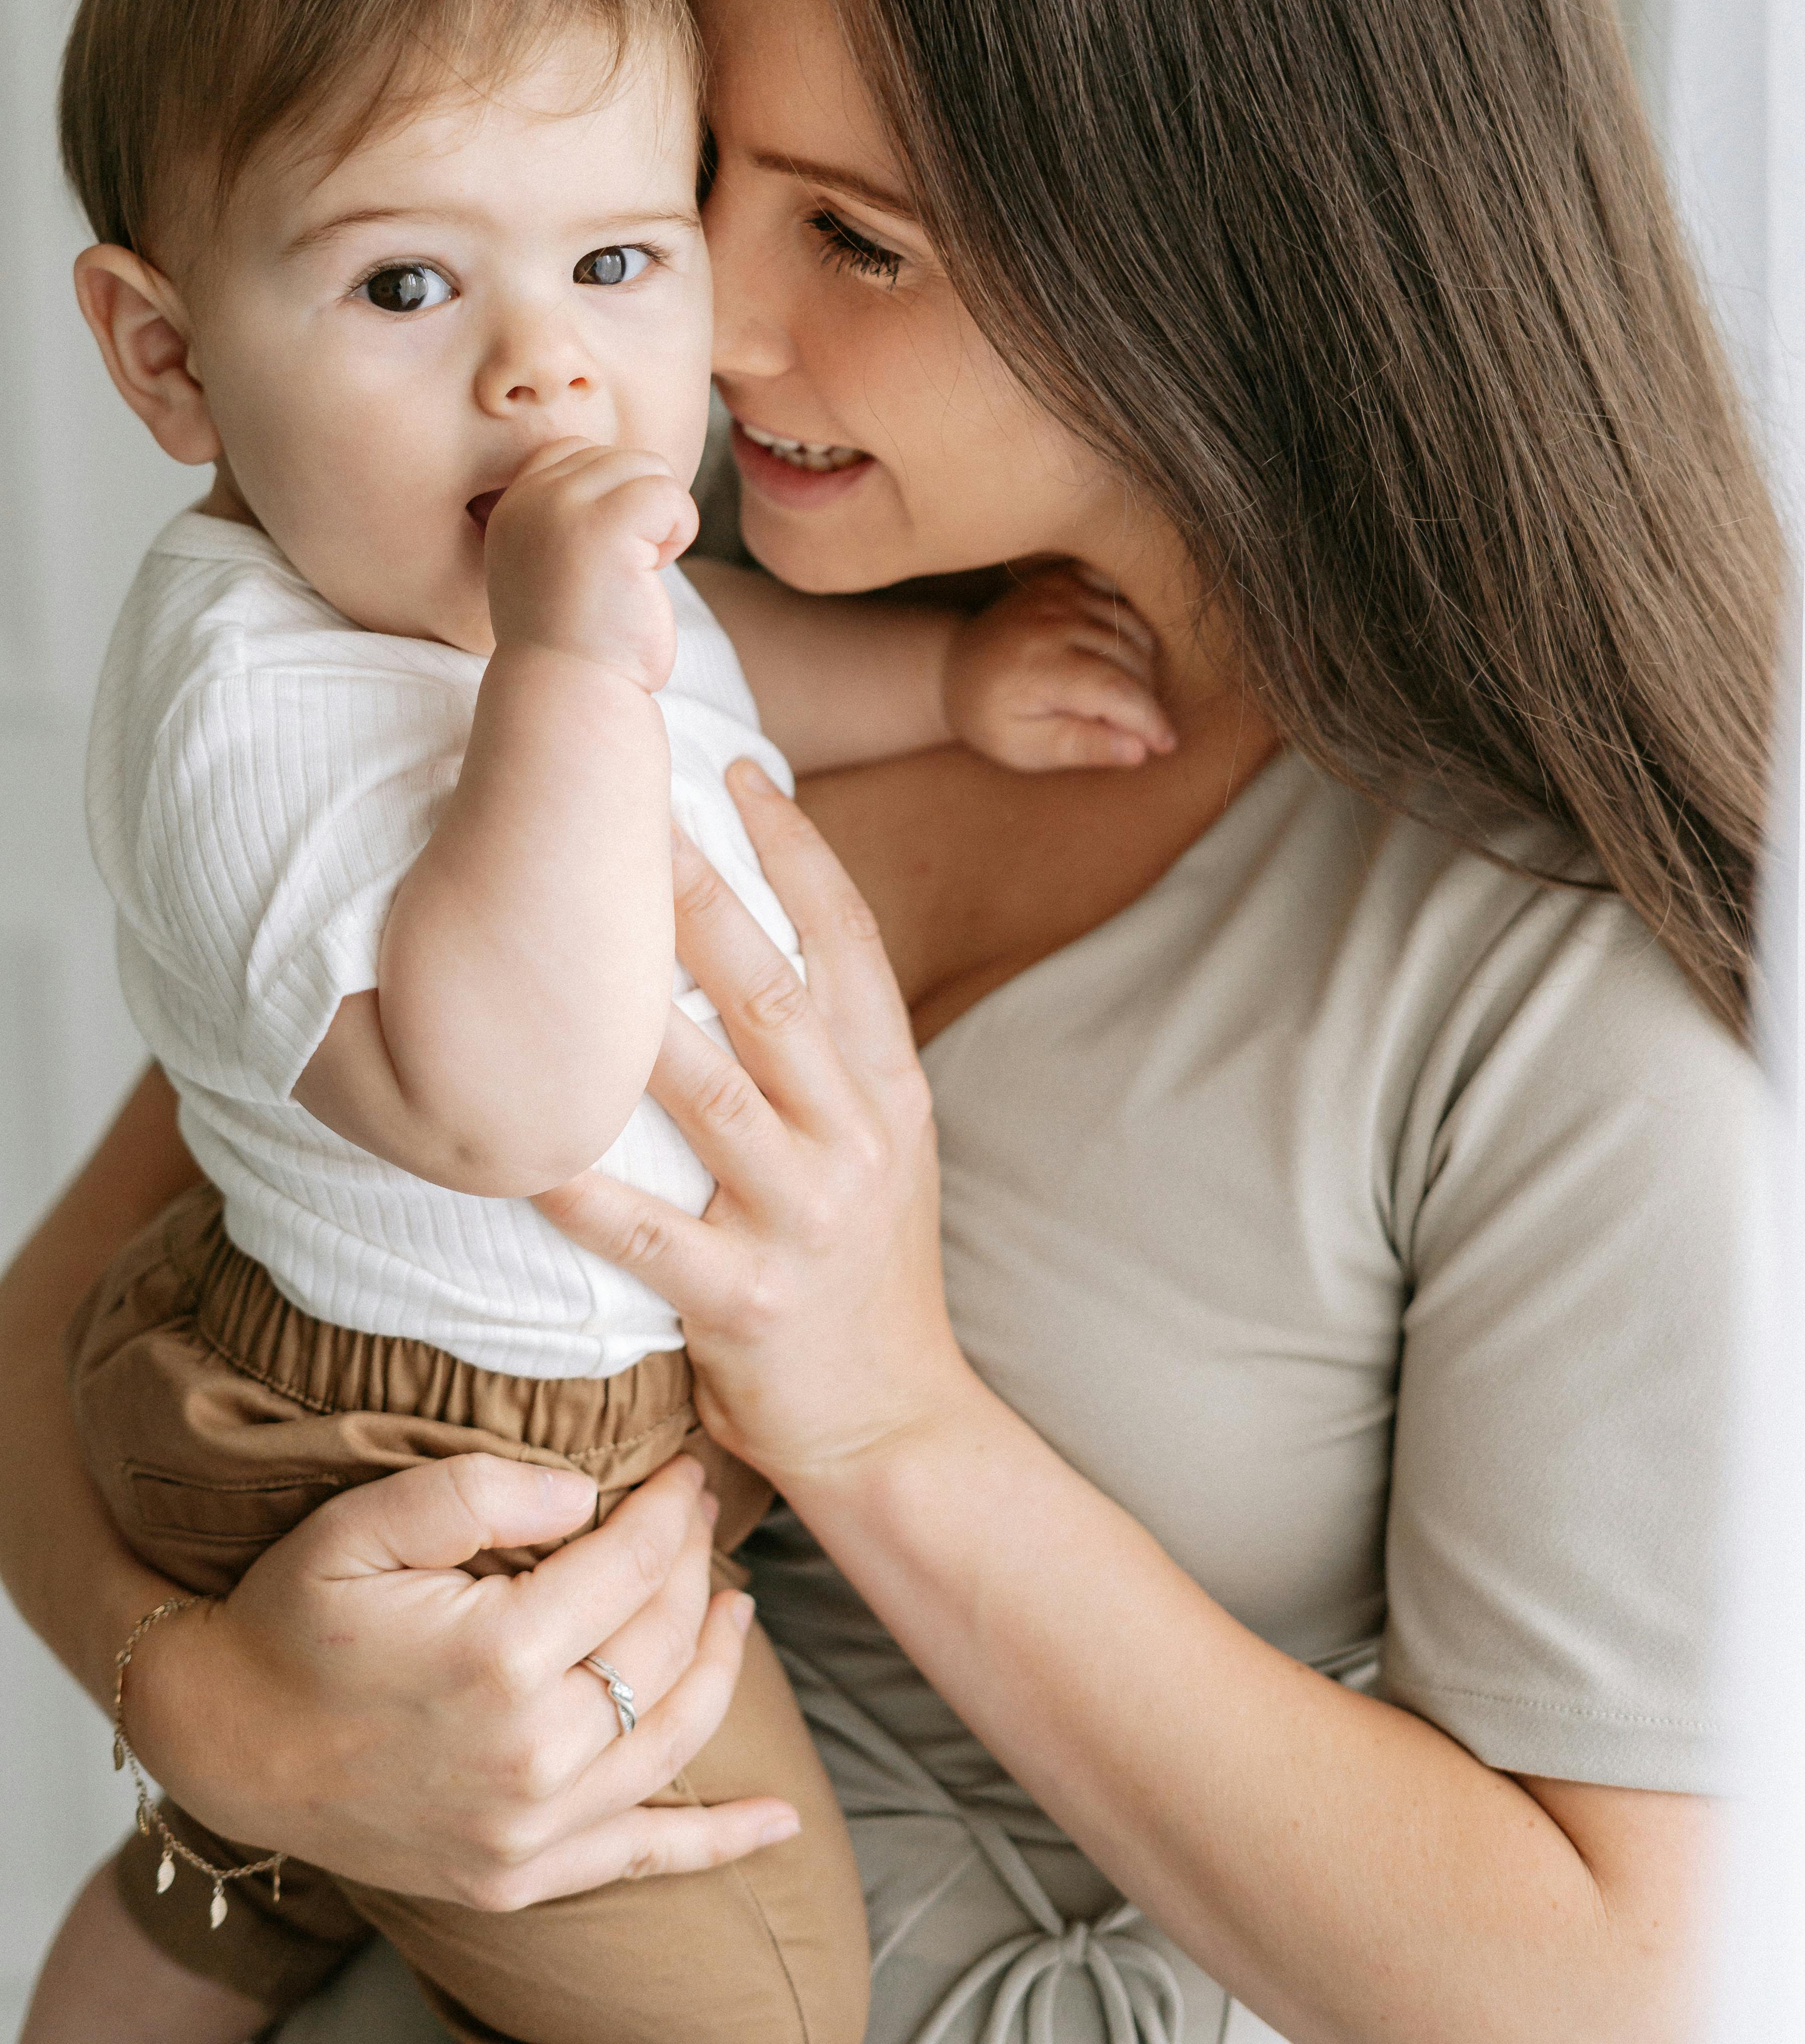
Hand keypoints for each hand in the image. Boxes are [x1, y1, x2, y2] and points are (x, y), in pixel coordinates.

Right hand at [125, 1453, 797, 1906]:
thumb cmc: (296, 1618)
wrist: (230, 1741)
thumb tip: (587, 1492)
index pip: (632, 1565)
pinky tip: (778, 1823)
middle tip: (700, 1519)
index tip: (686, 1472)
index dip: (670, 1510)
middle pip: (661, 1646)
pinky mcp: (518, 1878)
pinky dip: (719, 1842)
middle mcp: (529, 1756)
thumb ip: (478, 1488)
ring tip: (737, 1609)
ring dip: (720, 1667)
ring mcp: (528, 1830)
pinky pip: (643, 1859)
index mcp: (498, 1658)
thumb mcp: (364, 1521)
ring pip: (670, 1738)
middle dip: (695, 1570)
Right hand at [485, 439, 696, 688]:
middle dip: (640, 508)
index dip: (611, 495)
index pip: (576, 452)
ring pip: (648, 467)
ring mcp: (563, 509)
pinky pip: (669, 492)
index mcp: (512, 508)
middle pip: (618, 456)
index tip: (608, 555)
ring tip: (638, 571)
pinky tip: (655, 571)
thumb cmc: (577, 643)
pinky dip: (679, 529)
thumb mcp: (554, 566)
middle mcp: (530, 500)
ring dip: (663, 519)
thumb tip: (632, 475)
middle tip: (626, 570)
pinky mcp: (605, 526)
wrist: (571, 696)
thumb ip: (571, 517)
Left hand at [535, 766, 976, 1491]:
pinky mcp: (745, 1300)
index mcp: (889, 1091)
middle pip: (770, 994)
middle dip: (698, 896)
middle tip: (627, 808)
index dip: (796, 850)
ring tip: (561, 939)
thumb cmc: (863, 1270)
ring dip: (632, 1015)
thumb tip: (747, 941)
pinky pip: (645, 1231)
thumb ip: (827, 1057)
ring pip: (710, 1094)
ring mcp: (803, 1218)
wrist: (898, 1422)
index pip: (851, 943)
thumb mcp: (881, 1145)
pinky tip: (519, 1141)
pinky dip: (579, 1185)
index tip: (737, 769)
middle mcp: (856, 1139)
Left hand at [942, 563, 1175, 768]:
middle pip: (1133, 660)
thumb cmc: (990, 715)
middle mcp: (1052, 619)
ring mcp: (1061, 591)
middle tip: (1126, 727)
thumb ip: (1079, 747)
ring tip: (1115, 696)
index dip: (1150, 720)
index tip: (1165, 745)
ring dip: (1142, 668)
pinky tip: (1114, 653)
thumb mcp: (1023, 748)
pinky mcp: (1067, 577)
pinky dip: (1132, 628)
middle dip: (1144, 701)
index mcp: (1037, 665)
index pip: (1116, 691)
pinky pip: (1126, 599)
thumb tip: (1139, 751)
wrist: (955, 663)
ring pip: (1136, 631)